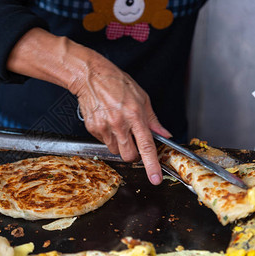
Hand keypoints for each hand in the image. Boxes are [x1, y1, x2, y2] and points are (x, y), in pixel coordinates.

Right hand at [69, 52, 171, 184]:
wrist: (91, 77)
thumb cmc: (117, 83)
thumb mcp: (142, 97)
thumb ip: (152, 120)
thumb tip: (163, 134)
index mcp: (135, 115)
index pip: (146, 146)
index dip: (152, 165)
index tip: (155, 179)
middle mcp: (119, 124)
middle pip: (128, 155)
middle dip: (133, 154)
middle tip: (132, 141)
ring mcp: (104, 127)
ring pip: (115, 150)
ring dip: (119, 144)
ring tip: (117, 125)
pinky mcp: (92, 128)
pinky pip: (103, 141)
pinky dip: (107, 136)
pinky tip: (107, 121)